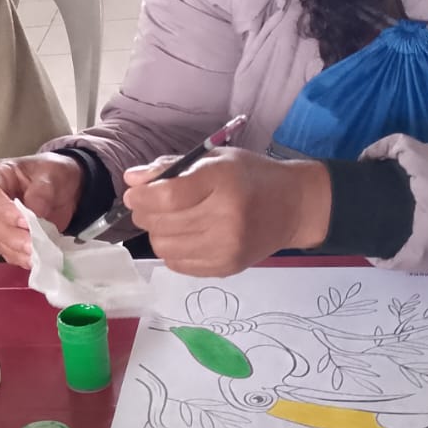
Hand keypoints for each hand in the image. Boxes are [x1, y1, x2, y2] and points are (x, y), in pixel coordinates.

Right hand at [0, 152, 83, 267]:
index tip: (24, 222)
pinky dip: (21, 258)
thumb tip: (36, 214)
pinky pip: (8, 252)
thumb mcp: (51, 174)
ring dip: (16, 250)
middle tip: (33, 243)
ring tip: (38, 254)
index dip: (2, 211)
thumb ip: (42, 192)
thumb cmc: (52, 174)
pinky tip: (36, 259)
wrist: (64, 188)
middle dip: (12, 236)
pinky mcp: (8, 239)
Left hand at [123, 148, 330, 276]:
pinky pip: (178, 264)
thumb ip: (171, 167)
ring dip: (157, 233)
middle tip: (149, 205)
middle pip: (162, 223)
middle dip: (144, 214)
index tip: (135, 193)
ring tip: (170, 220)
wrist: (294, 207)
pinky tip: (186, 236)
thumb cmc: (251, 177)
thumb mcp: (214, 158)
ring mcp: (227, 247)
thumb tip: (132, 180)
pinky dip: (173, 250)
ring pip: (164, 247)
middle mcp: (226, 217)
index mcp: (223, 182)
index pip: (167, 195)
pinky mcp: (227, 268)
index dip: (142, 196)